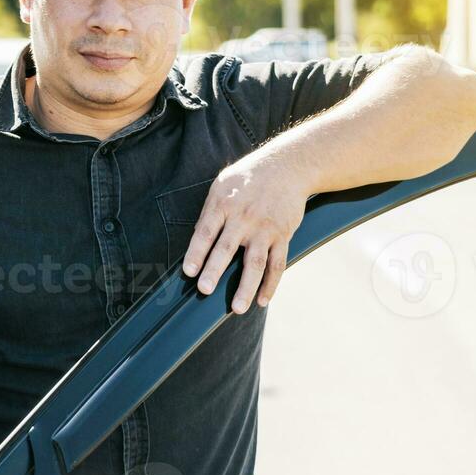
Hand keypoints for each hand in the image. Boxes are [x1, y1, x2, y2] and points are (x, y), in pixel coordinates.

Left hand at [182, 151, 309, 313]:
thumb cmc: (248, 177)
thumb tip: (197, 242)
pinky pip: (277, 264)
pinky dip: (271, 284)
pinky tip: (262, 300)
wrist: (287, 166)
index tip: (188, 271)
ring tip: (238, 308)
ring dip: (246, 287)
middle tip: (205, 290)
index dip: (196, 252)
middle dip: (215, 270)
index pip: (206, 231)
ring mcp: (265, 228)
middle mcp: (244, 217)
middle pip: (227, 248)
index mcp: (223, 204)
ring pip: (255, 262)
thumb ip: (210, 213)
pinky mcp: (283, 235)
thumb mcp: (222, 186)